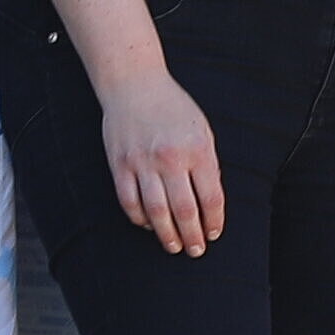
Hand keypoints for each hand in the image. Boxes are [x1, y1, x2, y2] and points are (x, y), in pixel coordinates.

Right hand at [95, 71, 223, 255]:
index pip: (211, 198)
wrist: (135, 84)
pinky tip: (148, 225)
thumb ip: (207, 164)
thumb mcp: (201, 130)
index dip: (214, 221)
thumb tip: (209, 201)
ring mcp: (142, 162)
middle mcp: (170, 158)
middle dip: (193, 236)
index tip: (213, 234)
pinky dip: (140, 218)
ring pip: (157, 211)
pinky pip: (130, 201)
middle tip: (196, 251)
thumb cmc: (173, 107)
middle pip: (185, 210)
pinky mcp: (120, 164)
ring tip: (173, 246)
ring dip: (167, 234)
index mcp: (197, 149)